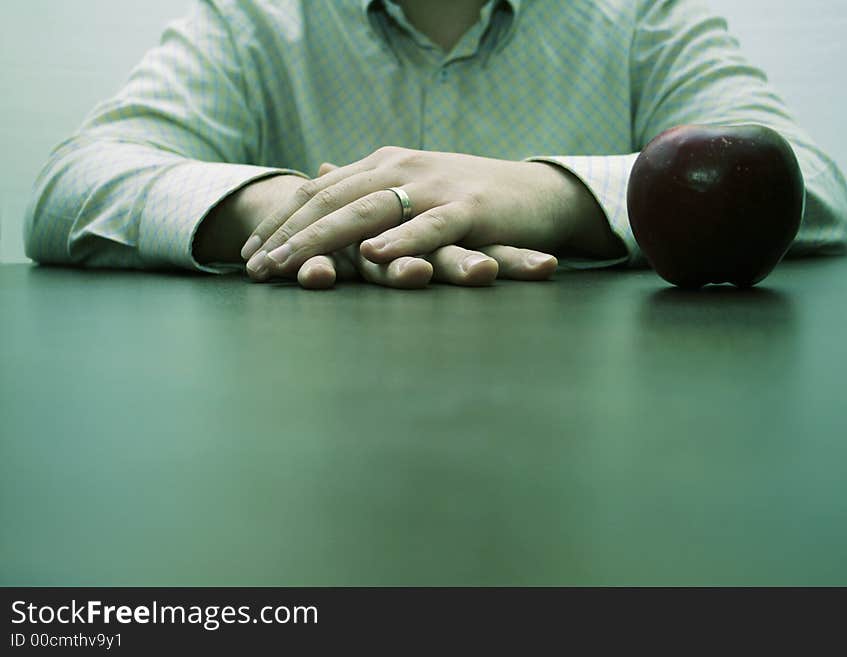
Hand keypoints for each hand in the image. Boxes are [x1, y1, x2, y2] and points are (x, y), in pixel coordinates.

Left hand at [243, 147, 599, 280]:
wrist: (541, 194)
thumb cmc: (471, 200)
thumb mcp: (412, 187)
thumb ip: (365, 185)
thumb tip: (318, 175)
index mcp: (385, 165)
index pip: (320, 192)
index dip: (281, 223)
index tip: (248, 256)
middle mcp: (403, 168)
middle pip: (333, 200)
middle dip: (289, 236)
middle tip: (256, 270)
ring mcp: (436, 186)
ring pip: (370, 210)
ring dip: (326, 240)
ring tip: (291, 266)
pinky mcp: (472, 209)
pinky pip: (431, 225)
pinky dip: (401, 239)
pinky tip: (374, 256)